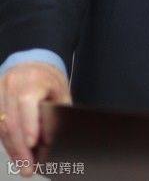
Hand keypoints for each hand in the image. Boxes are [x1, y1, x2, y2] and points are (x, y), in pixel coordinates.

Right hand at [0, 63, 70, 177]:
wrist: (32, 64)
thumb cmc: (48, 80)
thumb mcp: (59, 91)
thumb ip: (57, 112)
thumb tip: (54, 138)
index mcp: (33, 79)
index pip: (27, 102)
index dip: (29, 124)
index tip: (32, 143)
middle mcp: (13, 84)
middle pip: (12, 119)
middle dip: (20, 147)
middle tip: (28, 167)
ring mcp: (0, 91)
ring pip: (2, 125)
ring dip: (12, 148)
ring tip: (22, 164)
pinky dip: (6, 141)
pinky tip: (14, 154)